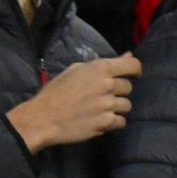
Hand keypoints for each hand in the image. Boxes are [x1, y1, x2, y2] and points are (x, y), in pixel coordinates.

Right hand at [7, 55, 141, 153]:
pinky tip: (99, 120)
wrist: (42, 118)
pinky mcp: (106, 122)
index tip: (131, 76)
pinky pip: (121, 121)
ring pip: (126, 105)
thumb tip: (129, 55)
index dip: (134, 71)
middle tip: (101, 96)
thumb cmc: (56, 92)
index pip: (134, 65)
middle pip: (128, 87)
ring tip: (99, 109)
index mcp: (100, 68)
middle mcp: (107, 85)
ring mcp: (108, 104)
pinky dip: (112, 122)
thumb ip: (103, 64)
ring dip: (116, 108)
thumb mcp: (76, 70)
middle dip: (118, 92)